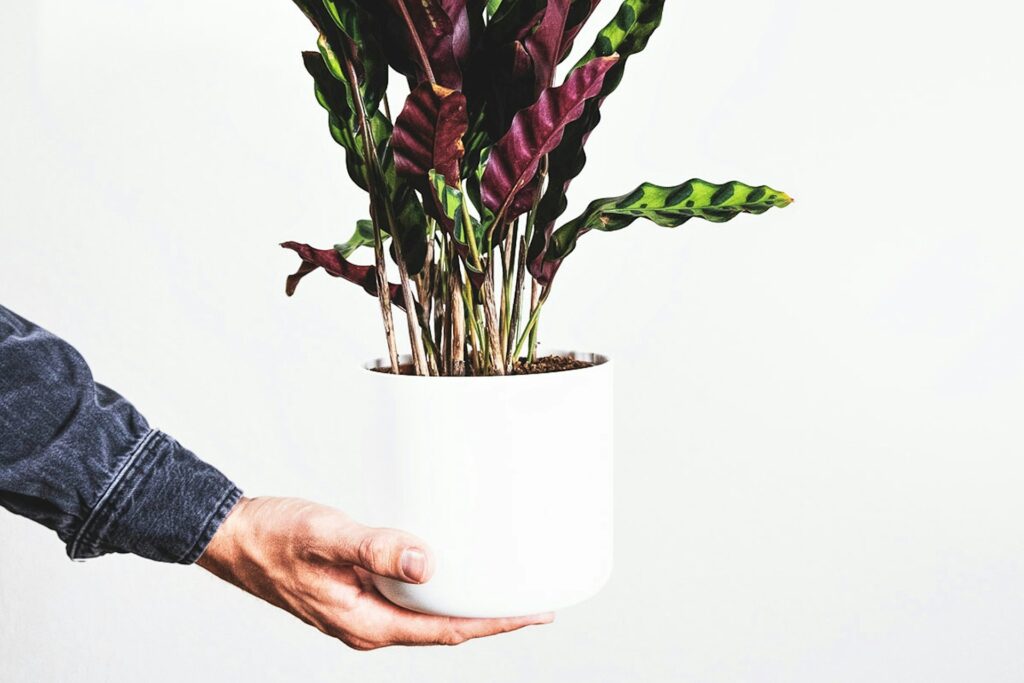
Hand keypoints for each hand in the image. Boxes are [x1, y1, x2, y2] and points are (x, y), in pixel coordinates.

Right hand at [197, 497, 552, 649]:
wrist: (232, 538)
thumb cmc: (271, 537)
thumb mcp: (325, 536)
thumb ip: (375, 549)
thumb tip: (428, 564)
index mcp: (365, 622)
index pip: (446, 630)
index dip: (494, 624)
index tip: (534, 613)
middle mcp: (367, 625)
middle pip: (443, 628)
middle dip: (490, 617)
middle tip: (534, 601)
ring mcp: (361, 612)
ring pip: (426, 615)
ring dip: (465, 603)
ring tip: (503, 587)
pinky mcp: (356, 594)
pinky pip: (407, 599)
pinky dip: (436, 589)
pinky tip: (449, 572)